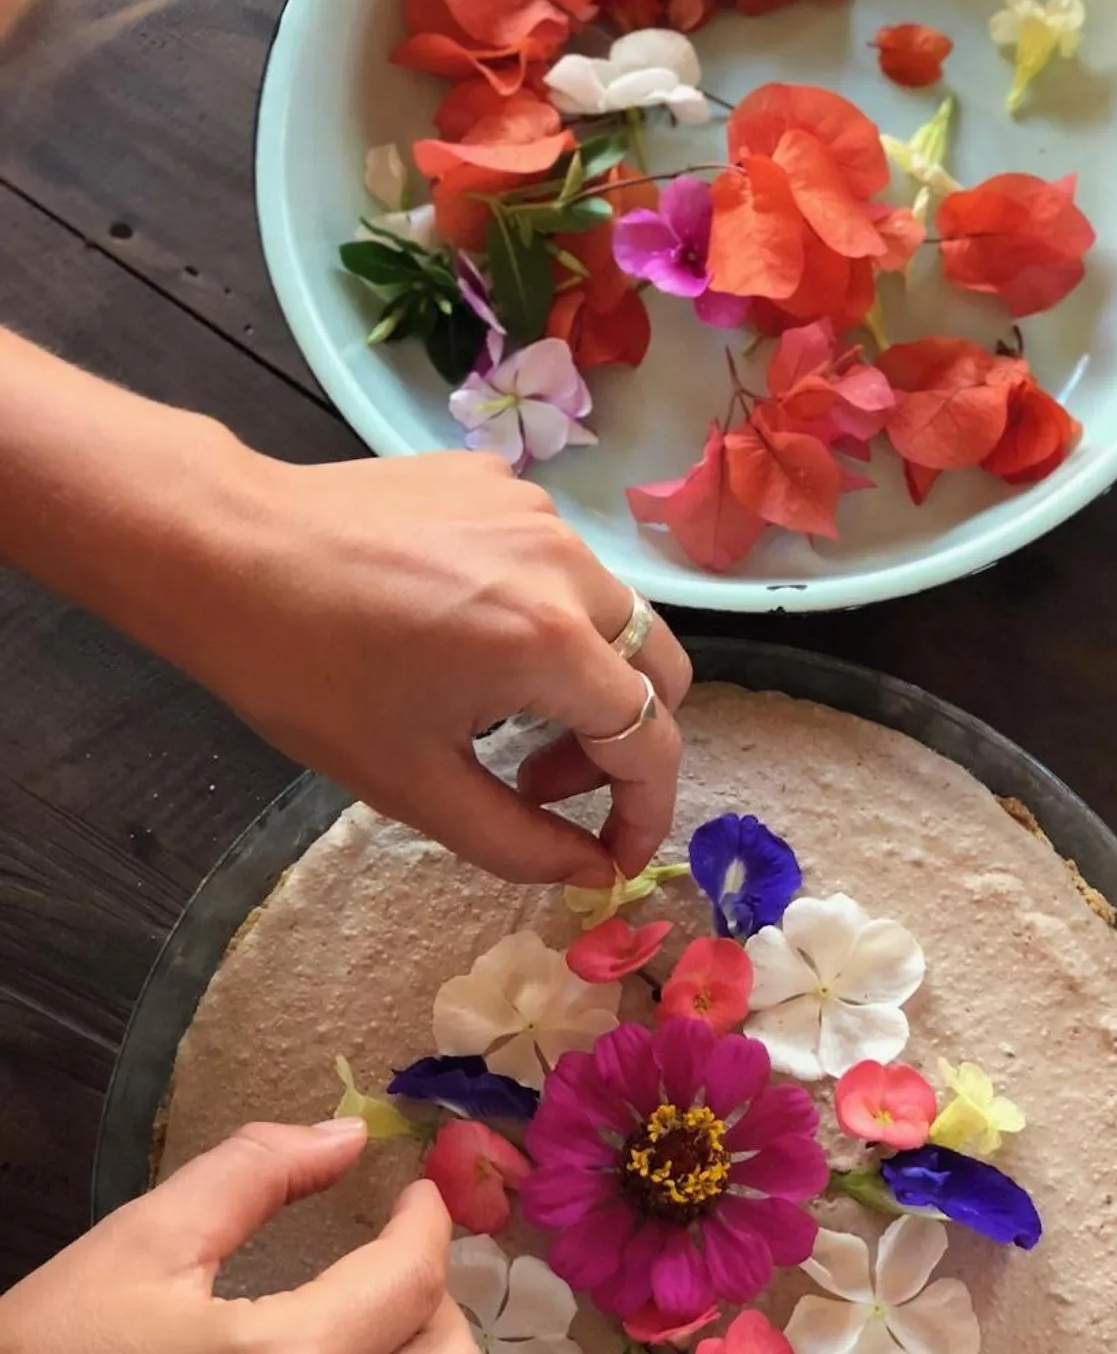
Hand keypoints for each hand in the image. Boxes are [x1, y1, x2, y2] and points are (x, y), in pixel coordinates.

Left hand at [161, 447, 692, 885]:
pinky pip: (557, 562)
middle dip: (621, 743)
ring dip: (582, 677)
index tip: (613, 856)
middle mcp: (566, 565)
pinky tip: (461, 633)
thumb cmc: (306, 676)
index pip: (651, 741)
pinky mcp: (500, 480)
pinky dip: (540, 613)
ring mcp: (536, 512)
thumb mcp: (413, 785)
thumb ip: (522, 843)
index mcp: (550, 643)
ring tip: (496, 709)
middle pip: (658, 670)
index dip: (646, 813)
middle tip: (541, 780)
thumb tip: (595, 872)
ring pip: (612, 613)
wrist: (221, 550)